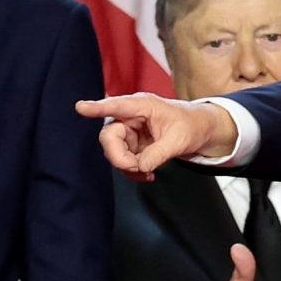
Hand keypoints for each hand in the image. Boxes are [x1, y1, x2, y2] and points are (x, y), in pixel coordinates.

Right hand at [75, 94, 239, 179]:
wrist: (200, 132)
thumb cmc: (191, 126)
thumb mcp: (180, 140)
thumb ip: (159, 153)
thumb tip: (140, 166)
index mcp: (142, 105)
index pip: (116, 106)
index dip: (98, 108)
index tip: (80, 107)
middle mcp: (130, 117)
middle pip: (109, 137)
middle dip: (119, 157)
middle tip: (136, 168)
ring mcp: (129, 132)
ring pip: (114, 152)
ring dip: (127, 167)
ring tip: (149, 174)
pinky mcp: (131, 145)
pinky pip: (122, 161)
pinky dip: (132, 171)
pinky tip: (147, 175)